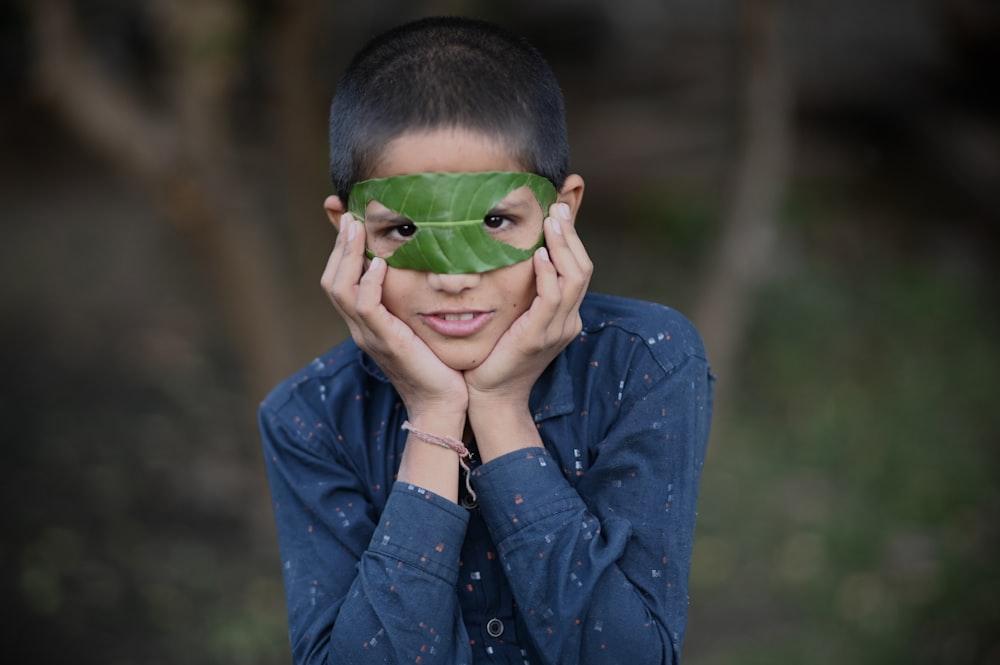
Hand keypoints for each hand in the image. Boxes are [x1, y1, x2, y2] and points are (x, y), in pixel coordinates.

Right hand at [321, 215, 468, 418]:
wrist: (443, 406)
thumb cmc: (440, 367)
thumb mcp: (422, 328)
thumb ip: (415, 304)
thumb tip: (427, 273)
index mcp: (367, 324)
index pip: (341, 282)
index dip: (341, 252)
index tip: (350, 220)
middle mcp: (362, 328)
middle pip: (332, 281)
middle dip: (339, 246)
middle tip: (350, 215)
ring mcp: (370, 336)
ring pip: (341, 289)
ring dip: (347, 255)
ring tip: (357, 227)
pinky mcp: (386, 342)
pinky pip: (365, 307)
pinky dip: (369, 282)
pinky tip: (380, 263)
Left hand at [465, 201, 592, 409]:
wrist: (489, 396)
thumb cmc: (494, 356)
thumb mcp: (513, 319)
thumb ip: (521, 294)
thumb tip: (512, 260)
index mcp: (564, 317)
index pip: (578, 270)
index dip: (571, 240)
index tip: (558, 212)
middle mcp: (567, 322)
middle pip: (582, 269)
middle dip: (571, 235)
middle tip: (557, 207)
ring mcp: (557, 330)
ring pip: (574, 279)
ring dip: (563, 246)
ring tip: (552, 221)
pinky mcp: (538, 336)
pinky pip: (551, 298)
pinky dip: (548, 273)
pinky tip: (539, 255)